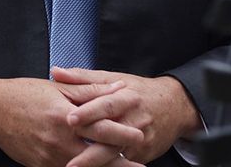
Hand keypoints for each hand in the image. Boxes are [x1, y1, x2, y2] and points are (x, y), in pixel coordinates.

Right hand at [0, 76, 144, 166]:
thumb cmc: (22, 94)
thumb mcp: (56, 87)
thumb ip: (89, 90)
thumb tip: (118, 87)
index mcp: (65, 116)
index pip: (102, 128)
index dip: (123, 132)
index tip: (140, 134)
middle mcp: (59, 140)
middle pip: (99, 156)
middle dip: (122, 162)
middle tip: (140, 166)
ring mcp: (50, 157)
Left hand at [53, 67, 201, 164]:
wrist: (174, 107)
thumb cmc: (137, 91)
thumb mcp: (112, 78)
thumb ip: (82, 77)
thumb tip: (55, 72)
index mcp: (126, 97)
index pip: (106, 105)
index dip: (88, 112)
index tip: (69, 119)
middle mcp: (134, 120)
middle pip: (111, 137)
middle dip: (90, 150)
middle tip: (70, 161)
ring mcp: (140, 140)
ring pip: (117, 155)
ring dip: (98, 164)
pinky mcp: (144, 154)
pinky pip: (124, 163)